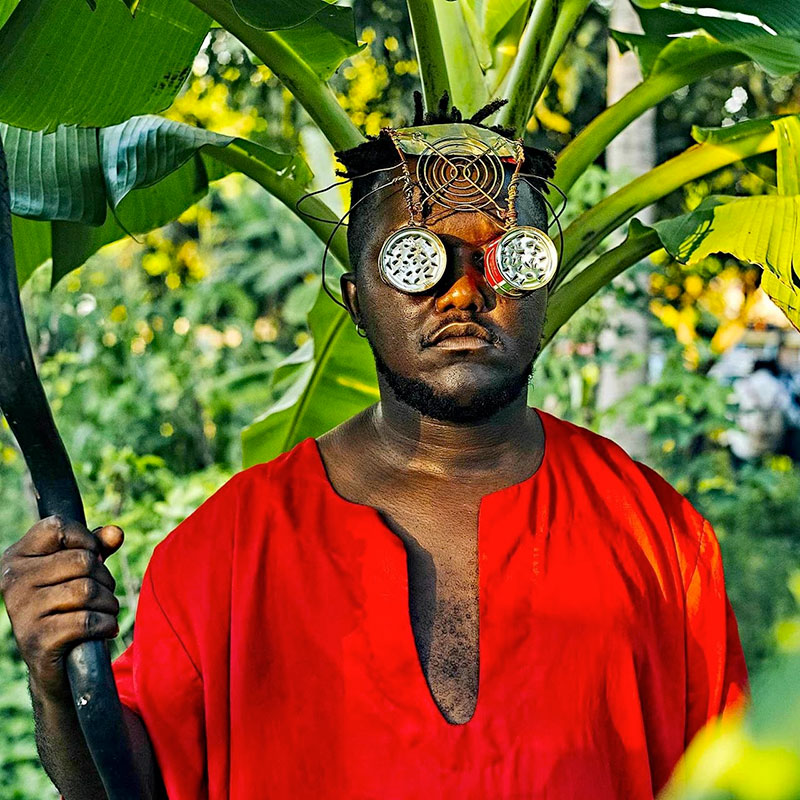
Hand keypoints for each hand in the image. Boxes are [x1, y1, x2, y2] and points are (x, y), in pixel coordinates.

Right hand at [0, 516, 123, 704]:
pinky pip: (86, 621)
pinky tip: (105, 629)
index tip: (93, 557)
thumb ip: (96, 547)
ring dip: (109, 602)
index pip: (58, 527)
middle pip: (82, 560)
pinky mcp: (37, 640)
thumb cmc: (67, 607)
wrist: (54, 663)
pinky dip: (106, 624)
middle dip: (105, 577)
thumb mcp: (79, 571)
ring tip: (105, 611)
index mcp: (16, 558)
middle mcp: (13, 581)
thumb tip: (115, 533)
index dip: (86, 539)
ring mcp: (22, 611)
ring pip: (87, 590)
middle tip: (103, 593)